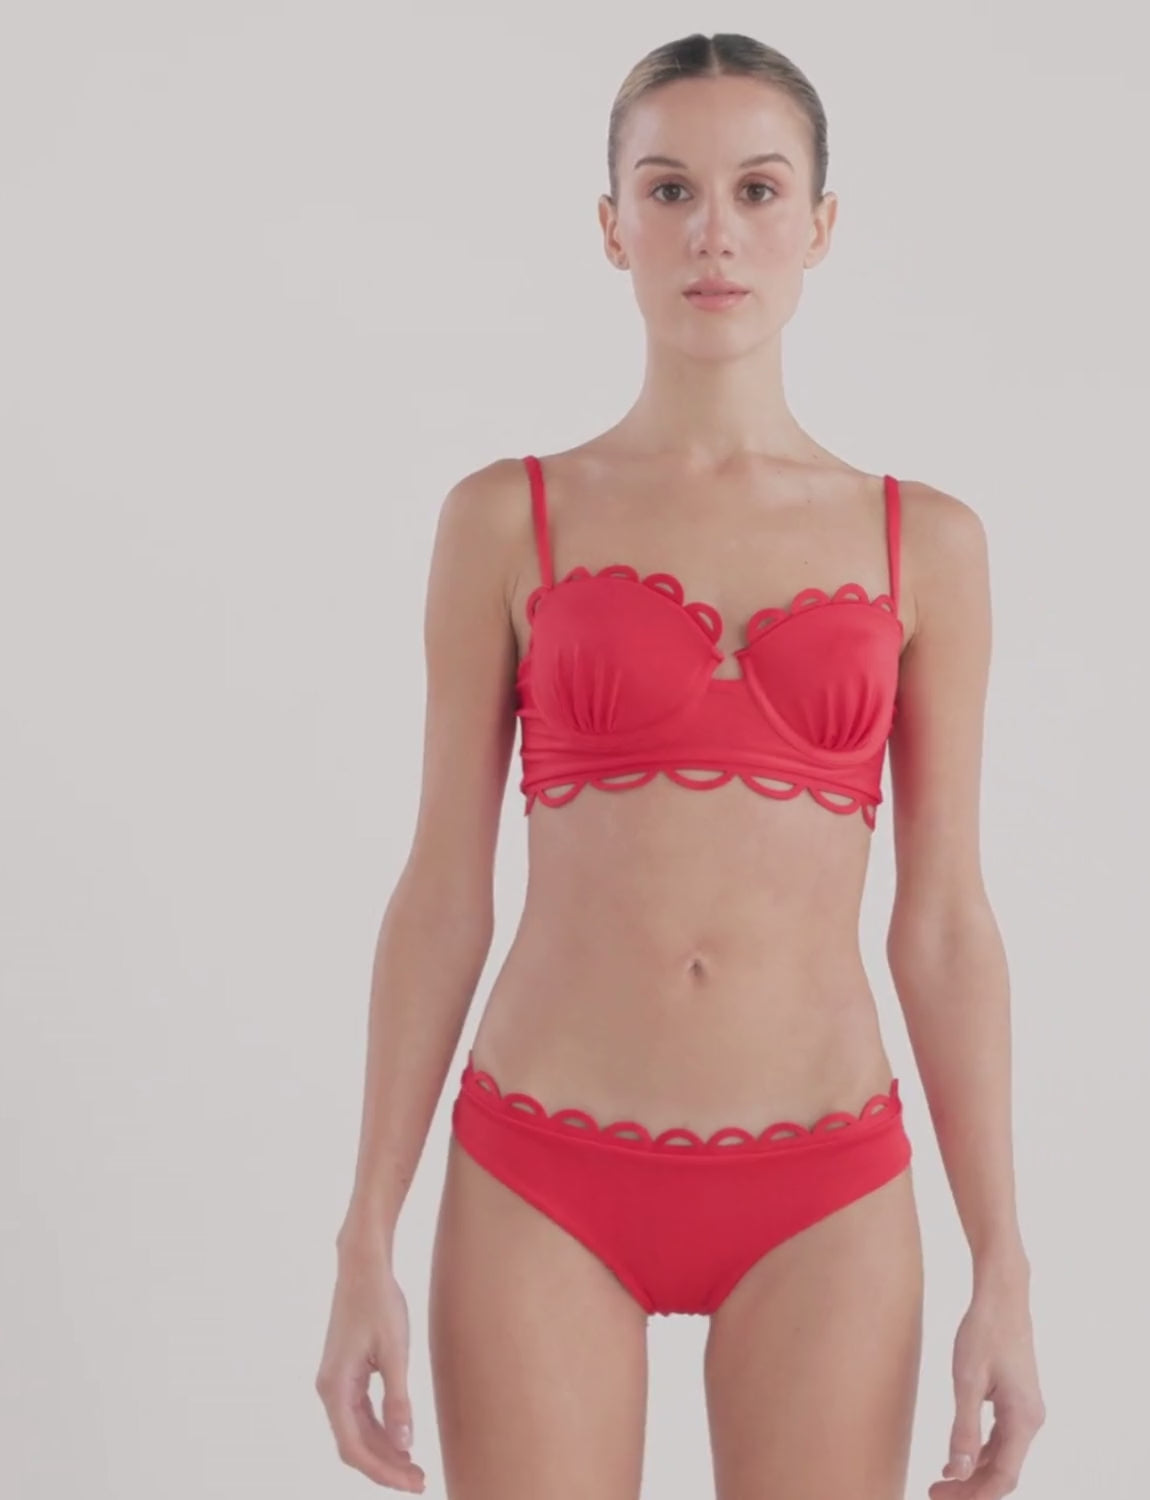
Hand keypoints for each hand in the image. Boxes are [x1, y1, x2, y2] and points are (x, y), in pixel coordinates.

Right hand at [315, 1248, 426, 1492]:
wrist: (364, 1266)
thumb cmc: (379, 1302)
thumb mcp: (395, 1351)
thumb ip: (398, 1399)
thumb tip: (404, 1443)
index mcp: (335, 1387)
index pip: (353, 1447)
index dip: (382, 1471)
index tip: (411, 1484)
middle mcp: (329, 1389)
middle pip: (354, 1444)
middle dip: (386, 1466)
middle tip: (420, 1482)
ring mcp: (336, 1382)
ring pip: (357, 1431)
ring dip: (384, 1451)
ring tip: (415, 1468)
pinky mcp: (346, 1374)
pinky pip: (360, 1414)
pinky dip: (380, 1430)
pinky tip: (402, 1439)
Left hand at [928, 1274, 1044, 1497]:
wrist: (1001, 1297)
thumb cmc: (983, 1332)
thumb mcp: (967, 1380)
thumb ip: (964, 1429)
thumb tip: (959, 1473)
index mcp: (1023, 1419)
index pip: (1004, 1476)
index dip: (976, 1494)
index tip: (943, 1499)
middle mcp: (1030, 1420)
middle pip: (1003, 1471)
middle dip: (971, 1488)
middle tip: (934, 1494)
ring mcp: (1025, 1411)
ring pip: (1002, 1457)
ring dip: (974, 1473)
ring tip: (940, 1482)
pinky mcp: (1016, 1401)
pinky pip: (1000, 1439)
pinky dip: (980, 1453)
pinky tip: (957, 1458)